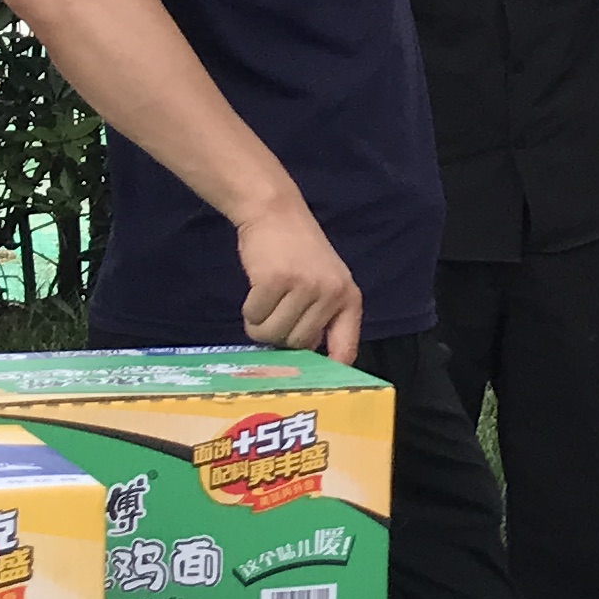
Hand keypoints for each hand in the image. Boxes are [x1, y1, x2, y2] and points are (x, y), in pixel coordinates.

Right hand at [235, 200, 363, 363]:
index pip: (345, 350)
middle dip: (279, 336)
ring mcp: (305, 287)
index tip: (315, 385)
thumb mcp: (325, 284)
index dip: (329, 372)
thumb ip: (322, 318)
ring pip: (273, 335)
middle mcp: (332, 295)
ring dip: (260, 324)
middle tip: (276, 311)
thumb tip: (309, 357)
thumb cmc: (297, 254)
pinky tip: (256, 289)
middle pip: (296, 345)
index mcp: (349, 300)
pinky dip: (249, 310)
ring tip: (266, 300)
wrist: (276, 213)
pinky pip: (255, 317)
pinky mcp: (276, 280)